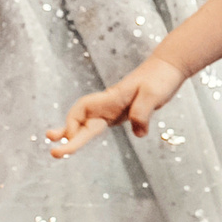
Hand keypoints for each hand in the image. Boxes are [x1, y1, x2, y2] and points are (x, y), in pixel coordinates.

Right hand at [49, 58, 186, 157]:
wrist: (168, 67)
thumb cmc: (160, 78)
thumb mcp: (153, 95)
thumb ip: (142, 112)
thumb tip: (138, 133)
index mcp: (111, 99)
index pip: (83, 111)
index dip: (73, 124)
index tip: (71, 136)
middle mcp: (108, 104)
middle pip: (81, 121)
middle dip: (67, 137)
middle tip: (53, 154)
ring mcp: (113, 109)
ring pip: (87, 124)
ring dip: (72, 135)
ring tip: (55, 146)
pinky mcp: (121, 113)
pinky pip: (100, 125)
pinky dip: (87, 133)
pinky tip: (80, 139)